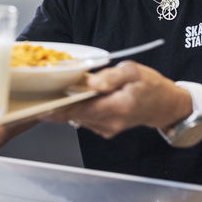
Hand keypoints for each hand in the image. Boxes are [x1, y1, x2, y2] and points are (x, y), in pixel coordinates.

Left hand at [47, 61, 190, 138]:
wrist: (165, 106)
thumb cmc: (150, 84)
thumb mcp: (133, 71)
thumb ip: (111, 76)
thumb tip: (90, 82)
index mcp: (118, 106)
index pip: (81, 109)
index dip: (58, 108)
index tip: (39, 106)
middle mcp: (111, 122)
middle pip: (75, 115)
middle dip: (56, 106)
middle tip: (37, 95)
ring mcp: (108, 129)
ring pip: (78, 118)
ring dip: (65, 107)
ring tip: (52, 93)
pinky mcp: (105, 130)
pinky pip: (84, 120)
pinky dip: (76, 110)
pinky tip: (72, 98)